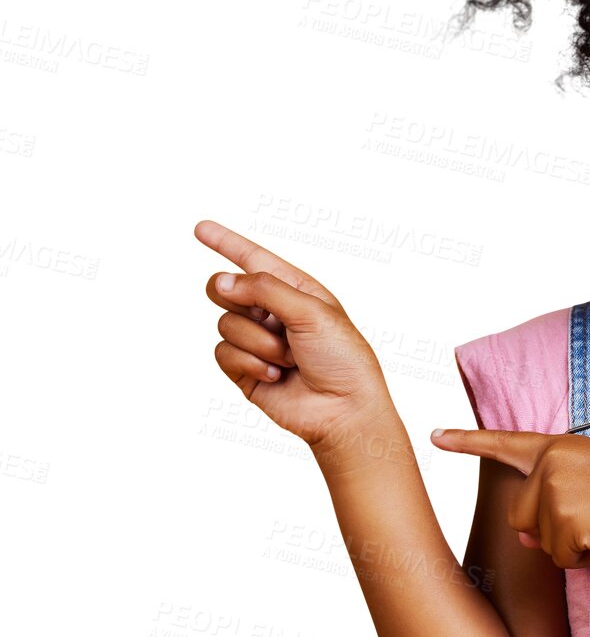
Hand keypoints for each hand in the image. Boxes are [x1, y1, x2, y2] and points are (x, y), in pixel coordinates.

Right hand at [195, 219, 395, 452]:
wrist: (343, 408)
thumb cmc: (342, 357)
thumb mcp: (311, 312)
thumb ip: (265, 290)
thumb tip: (222, 281)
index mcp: (295, 290)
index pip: (254, 259)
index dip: (226, 242)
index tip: (200, 228)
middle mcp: (273, 312)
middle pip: (225, 289)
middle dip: (238, 300)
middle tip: (265, 317)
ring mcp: (257, 341)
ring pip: (224, 324)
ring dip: (258, 342)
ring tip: (289, 357)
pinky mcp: (244, 369)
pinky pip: (223, 353)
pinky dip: (250, 363)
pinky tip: (276, 375)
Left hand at [430, 427, 589, 568]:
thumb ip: (553, 503)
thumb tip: (526, 539)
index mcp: (561, 446)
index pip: (507, 443)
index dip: (467, 442)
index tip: (435, 435)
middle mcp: (552, 463)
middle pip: (520, 516)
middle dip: (550, 529)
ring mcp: (557, 490)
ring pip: (539, 540)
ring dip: (570, 546)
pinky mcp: (565, 521)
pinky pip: (560, 558)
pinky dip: (585, 559)